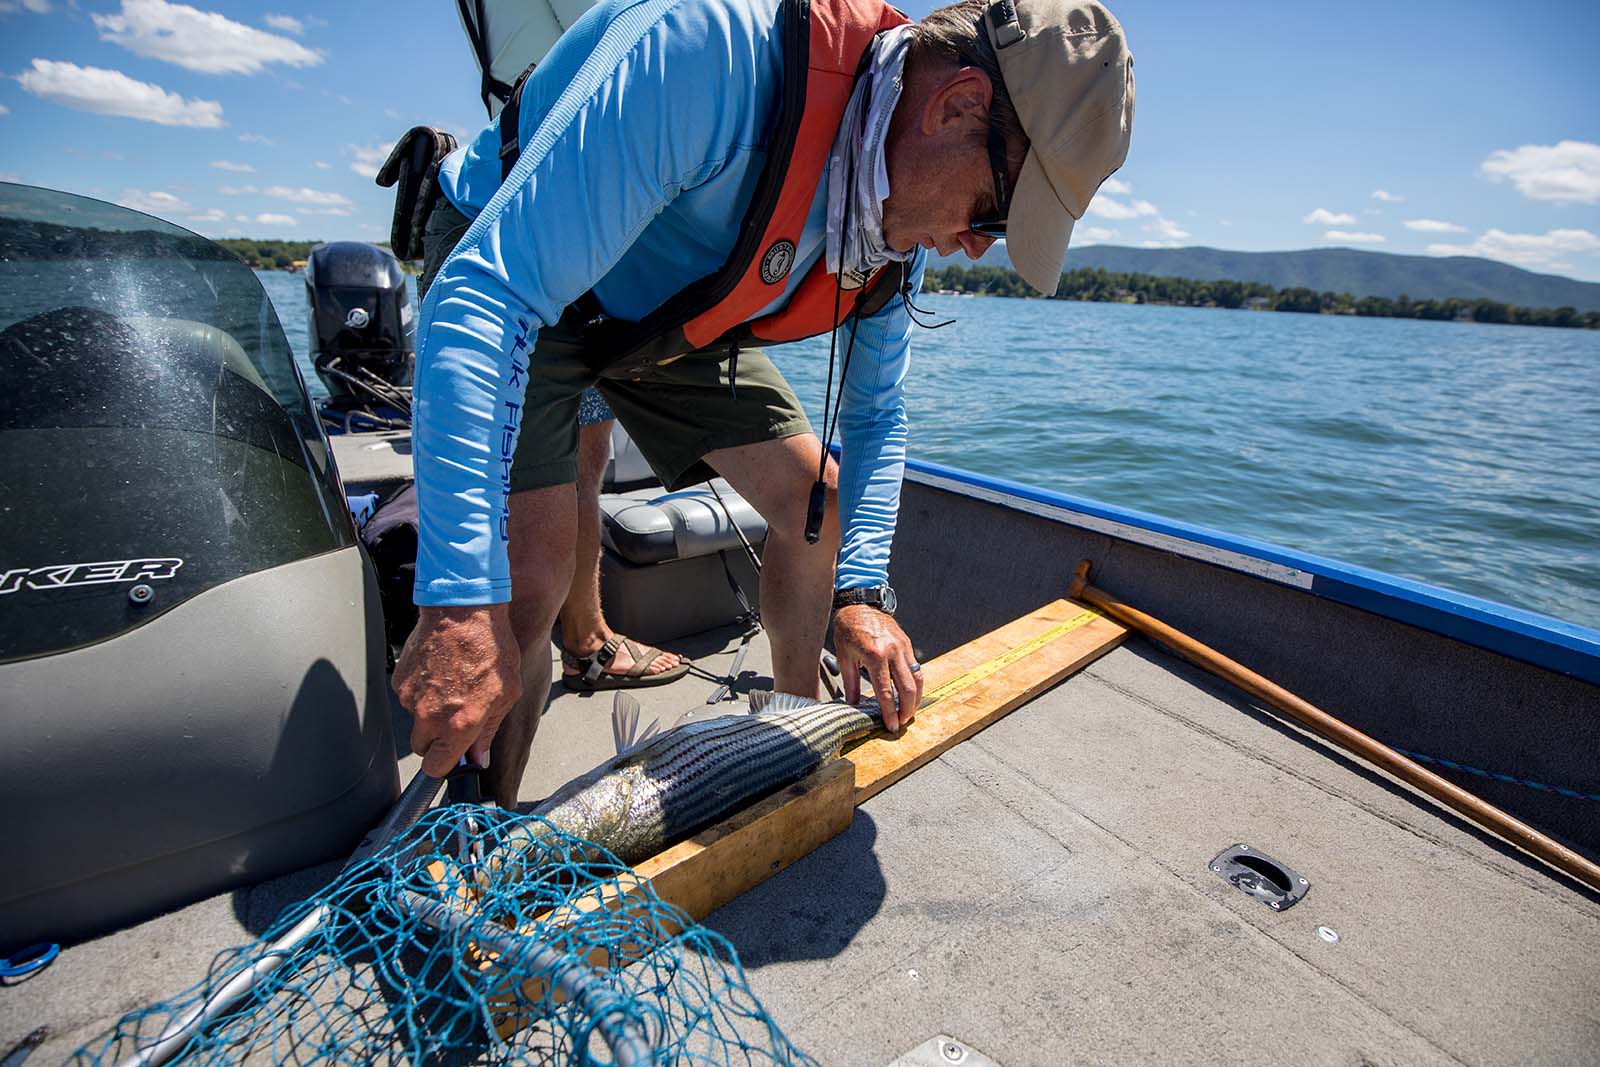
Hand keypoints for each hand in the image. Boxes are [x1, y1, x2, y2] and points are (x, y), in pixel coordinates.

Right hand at [393, 604, 522, 776]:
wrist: (463, 610)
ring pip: (414, 719)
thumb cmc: (490, 648)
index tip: (452, 757)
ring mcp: (410, 698)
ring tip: (451, 682)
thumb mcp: (507, 693)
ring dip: (429, 711)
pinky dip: (421, 690)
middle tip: (454, 717)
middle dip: (436, 739)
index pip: (436, 768)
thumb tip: (478, 756)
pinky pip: (408, 696)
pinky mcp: (399, 680)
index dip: (444, 765)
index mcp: (459, 725)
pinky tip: (439, 670)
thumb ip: (489, 730)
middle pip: (422, 747)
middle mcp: (429, 716)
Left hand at [832, 604, 921, 732]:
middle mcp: (892, 652)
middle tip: (902, 723)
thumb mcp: (844, 657)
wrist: (860, 603)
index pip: (886, 692)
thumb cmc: (849, 629)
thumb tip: (853, 705)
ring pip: (917, 679)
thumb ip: (851, 683)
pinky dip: (916, 684)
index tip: (891, 726)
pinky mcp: (907, 644)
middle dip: (907, 710)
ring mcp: (902, 647)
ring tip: (908, 712)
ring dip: (915, 699)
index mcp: (874, 656)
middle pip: (907, 689)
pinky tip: (910, 694)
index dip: (890, 712)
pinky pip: (916, 668)